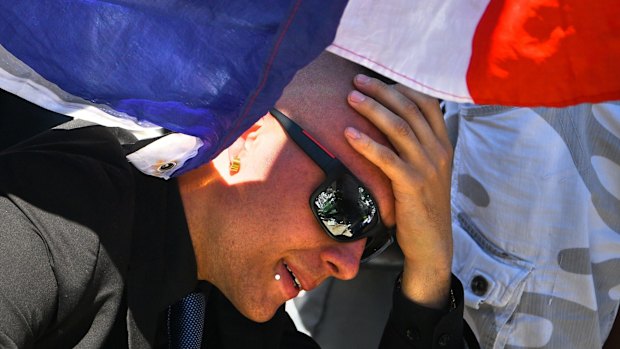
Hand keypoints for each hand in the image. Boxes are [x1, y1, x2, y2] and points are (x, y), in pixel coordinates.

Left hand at [344, 74, 452, 307]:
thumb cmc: (423, 203)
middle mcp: (438, 150)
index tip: (377, 78)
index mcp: (443, 143)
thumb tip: (390, 121)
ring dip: (373, 109)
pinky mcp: (412, 184)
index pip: (427, 102)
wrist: (432, 242)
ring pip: (399, 127)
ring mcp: (427, 167)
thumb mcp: (427, 170)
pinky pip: (387, 158)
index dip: (401, 86)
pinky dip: (367, 143)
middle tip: (356, 81)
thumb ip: (416, 145)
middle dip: (381, 91)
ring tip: (351, 98)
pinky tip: (349, 134)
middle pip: (410, 108)